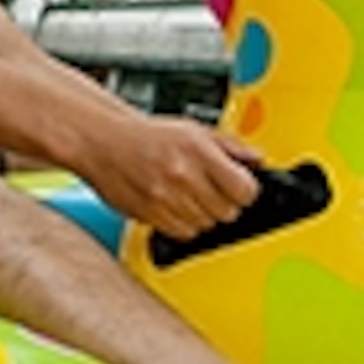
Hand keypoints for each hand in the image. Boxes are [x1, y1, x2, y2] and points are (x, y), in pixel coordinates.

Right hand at [86, 114, 262, 239]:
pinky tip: (178, 206)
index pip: (245, 190)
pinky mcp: (150, 216)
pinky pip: (184, 234)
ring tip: (191, 195)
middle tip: (213, 189)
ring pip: (207, 226)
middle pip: (228, 212)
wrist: (104, 142)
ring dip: (206, 215)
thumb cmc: (149, 136)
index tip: (241, 186)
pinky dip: (186, 225)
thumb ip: (232, 146)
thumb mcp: (196, 129)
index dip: (246, 190)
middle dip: (226, 203)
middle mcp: (183, 176)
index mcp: (199, 151)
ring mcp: (165, 199)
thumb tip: (259, 160)